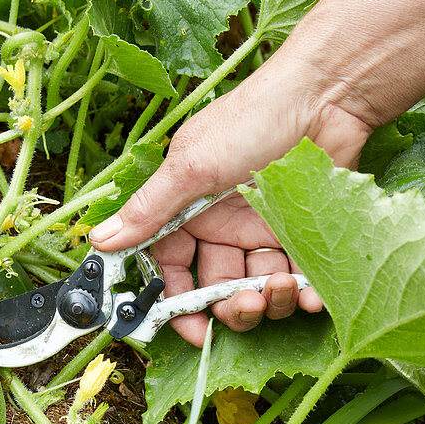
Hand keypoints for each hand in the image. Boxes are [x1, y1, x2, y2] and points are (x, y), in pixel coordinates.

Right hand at [88, 61, 371, 346]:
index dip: (179, 302)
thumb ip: (147, 210)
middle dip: (230, 307)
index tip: (192, 329)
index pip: (175, 269)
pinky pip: (303, 277)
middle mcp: (224, 226)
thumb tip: (98, 240)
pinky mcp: (304, 233)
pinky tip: (313, 296)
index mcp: (190, 212)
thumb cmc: (252, 121)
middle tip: (246, 305)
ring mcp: (265, 231)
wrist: (326, 94)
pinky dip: (308, 294)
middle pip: (218, 287)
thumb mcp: (190, 167)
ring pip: (259, 287)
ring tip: (282, 287)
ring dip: (269, 301)